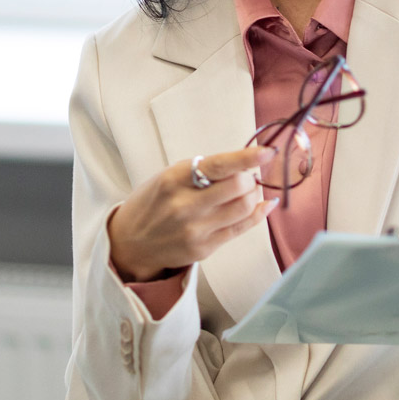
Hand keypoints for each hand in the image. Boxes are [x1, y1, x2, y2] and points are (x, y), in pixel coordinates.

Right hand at [108, 147, 277, 281]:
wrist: (130, 242)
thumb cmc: (154, 202)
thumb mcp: (169, 177)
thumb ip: (203, 171)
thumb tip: (246, 164)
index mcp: (174, 179)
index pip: (219, 165)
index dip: (247, 157)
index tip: (268, 151)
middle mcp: (185, 205)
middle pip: (239, 186)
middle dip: (250, 177)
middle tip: (247, 175)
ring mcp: (195, 229)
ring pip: (244, 207)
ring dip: (254, 194)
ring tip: (248, 190)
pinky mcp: (204, 248)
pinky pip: (242, 228)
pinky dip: (258, 213)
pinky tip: (263, 205)